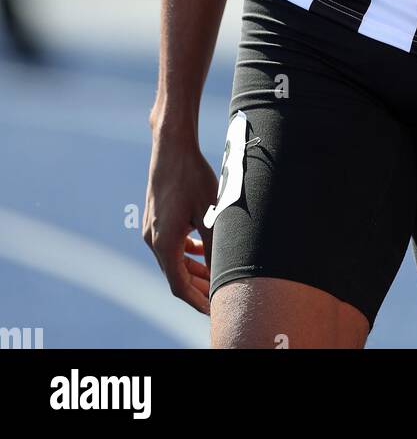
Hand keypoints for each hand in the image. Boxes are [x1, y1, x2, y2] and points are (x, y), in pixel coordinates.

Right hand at [143, 128, 217, 313]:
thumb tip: (223, 273)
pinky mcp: (155, 219)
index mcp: (164, 244)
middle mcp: (153, 240)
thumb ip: (215, 246)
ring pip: (173, 260)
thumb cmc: (193, 177)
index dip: (197, 301)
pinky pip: (170, 246)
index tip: (213, 311)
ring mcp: (151, 230)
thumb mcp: (211, 212)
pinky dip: (185, 253)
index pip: (180, 286)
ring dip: (192, 270)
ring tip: (213, 278)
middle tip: (218, 299)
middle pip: (175, 276)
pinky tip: (200, 250)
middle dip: (197, 288)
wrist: (172, 147)